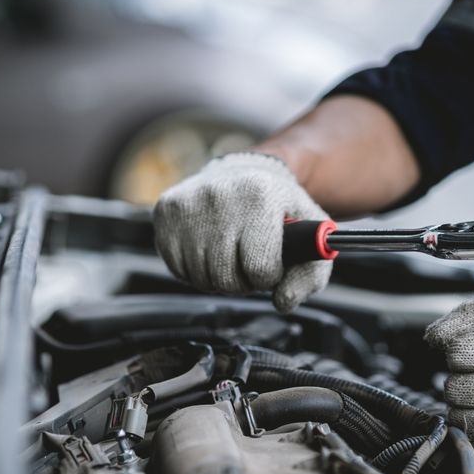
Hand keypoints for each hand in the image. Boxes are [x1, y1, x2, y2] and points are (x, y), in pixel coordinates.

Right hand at [153, 152, 330, 311]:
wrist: (242, 172)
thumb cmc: (277, 208)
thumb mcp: (308, 234)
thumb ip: (308, 275)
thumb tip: (282, 301)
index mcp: (261, 195)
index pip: (261, 269)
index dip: (269, 276)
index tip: (271, 261)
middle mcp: (220, 194)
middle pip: (227, 278)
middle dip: (242, 281)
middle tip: (248, 260)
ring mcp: (188, 202)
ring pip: (200, 278)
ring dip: (217, 277)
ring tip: (229, 253)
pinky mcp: (165, 210)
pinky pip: (176, 268)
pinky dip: (193, 269)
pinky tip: (208, 249)